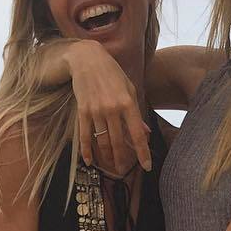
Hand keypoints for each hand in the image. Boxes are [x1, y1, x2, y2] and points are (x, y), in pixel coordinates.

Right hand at [68, 40, 151, 171]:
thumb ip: (136, 112)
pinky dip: (87, 150)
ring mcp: (96, 111)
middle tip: (124, 171)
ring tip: (111, 167)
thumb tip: (145, 132)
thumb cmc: (112, 73)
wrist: (87, 59)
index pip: (137, 134)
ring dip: (107, 157)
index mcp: (127, 103)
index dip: (143, 152)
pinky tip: (90, 161)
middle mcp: (112, 109)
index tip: (147, 166)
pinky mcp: (83, 111)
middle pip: (119, 142)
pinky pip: (85, 135)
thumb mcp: (129, 89)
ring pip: (103, 141)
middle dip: (122, 159)